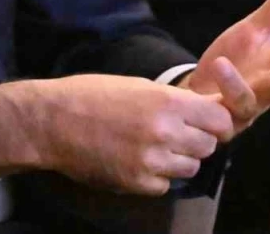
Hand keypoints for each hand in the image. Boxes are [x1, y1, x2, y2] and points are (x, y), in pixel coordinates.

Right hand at [0, 75, 231, 194]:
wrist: (50, 121)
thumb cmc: (88, 95)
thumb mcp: (134, 85)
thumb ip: (170, 100)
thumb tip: (202, 110)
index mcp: (165, 102)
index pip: (220, 121)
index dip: (214, 123)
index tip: (205, 123)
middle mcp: (164, 132)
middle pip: (207, 146)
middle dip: (194, 140)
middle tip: (172, 133)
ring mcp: (151, 161)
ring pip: (190, 168)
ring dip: (177, 159)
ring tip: (151, 147)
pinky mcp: (137, 183)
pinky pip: (165, 184)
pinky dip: (155, 176)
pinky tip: (133, 160)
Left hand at [184, 0, 269, 134]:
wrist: (201, 96)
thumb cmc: (235, 62)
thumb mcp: (255, 29)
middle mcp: (262, 91)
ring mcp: (238, 109)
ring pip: (243, 102)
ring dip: (235, 85)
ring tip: (222, 63)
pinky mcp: (214, 121)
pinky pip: (210, 115)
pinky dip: (201, 101)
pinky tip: (195, 86)